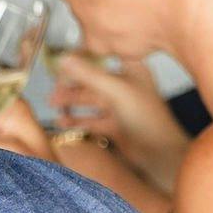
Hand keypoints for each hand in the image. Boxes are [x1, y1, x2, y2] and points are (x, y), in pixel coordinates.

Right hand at [46, 50, 188, 192]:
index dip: (79, 59)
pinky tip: (62, 121)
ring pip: (89, 100)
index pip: (100, 57)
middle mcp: (125, 85)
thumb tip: (62, 57)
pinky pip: (91, 119)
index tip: (57, 62)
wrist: (161, 154)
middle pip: (91, 80)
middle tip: (52, 89)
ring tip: (53, 105)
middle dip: (70, 85)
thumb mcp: (115, 90)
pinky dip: (76, 120)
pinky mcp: (115, 125)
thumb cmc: (147, 118)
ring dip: (71, 102)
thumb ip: (87, 74)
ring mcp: (120, 106)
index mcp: (131, 69)